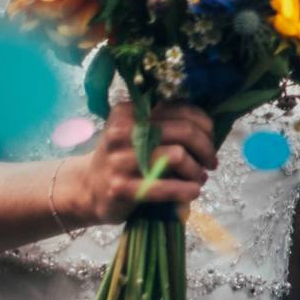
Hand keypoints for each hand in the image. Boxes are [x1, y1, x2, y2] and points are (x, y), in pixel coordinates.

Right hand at [70, 100, 220, 225]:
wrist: (89, 189)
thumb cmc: (125, 159)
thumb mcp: (139, 134)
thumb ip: (166, 125)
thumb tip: (209, 127)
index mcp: (129, 111)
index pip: (179, 108)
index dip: (204, 124)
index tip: (210, 138)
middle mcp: (122, 131)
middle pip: (184, 131)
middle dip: (206, 148)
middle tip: (210, 162)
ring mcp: (119, 160)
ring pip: (178, 156)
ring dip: (196, 170)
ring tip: (199, 178)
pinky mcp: (121, 187)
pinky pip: (166, 187)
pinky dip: (186, 190)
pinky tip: (193, 191)